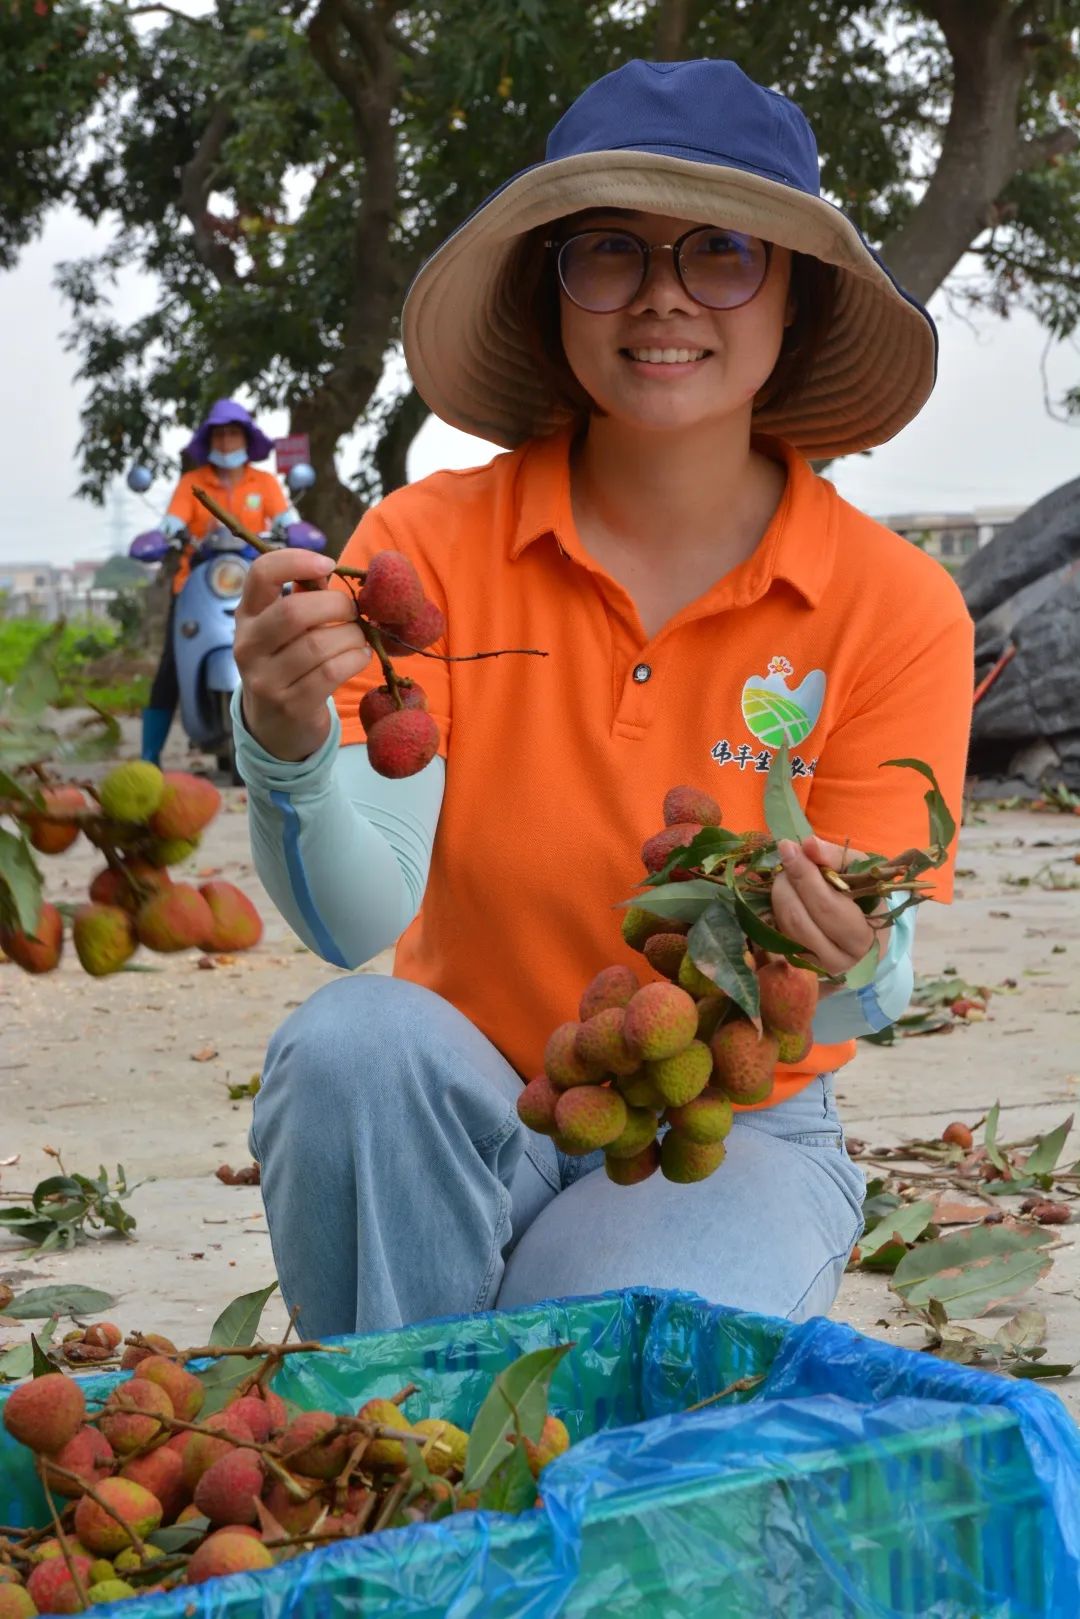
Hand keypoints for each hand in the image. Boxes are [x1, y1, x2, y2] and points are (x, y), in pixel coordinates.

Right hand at [233, 549, 370, 760]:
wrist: (276, 726)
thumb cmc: (288, 663)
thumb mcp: (285, 629)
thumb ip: (303, 596)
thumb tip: (326, 568)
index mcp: (246, 616)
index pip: (260, 574)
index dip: (297, 560)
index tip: (328, 564)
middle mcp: (248, 646)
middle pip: (295, 612)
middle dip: (337, 605)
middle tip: (354, 610)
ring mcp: (265, 679)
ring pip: (318, 645)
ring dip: (352, 635)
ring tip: (359, 637)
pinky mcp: (290, 705)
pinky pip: (331, 672)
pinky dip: (355, 658)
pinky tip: (360, 656)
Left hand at [770, 836, 878, 978]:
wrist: (864, 933)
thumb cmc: (865, 897)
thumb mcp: (859, 871)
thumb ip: (835, 857)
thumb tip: (808, 844)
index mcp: (863, 937)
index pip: (826, 905)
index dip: (804, 875)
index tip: (788, 847)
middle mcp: (839, 959)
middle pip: (799, 919)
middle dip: (787, 884)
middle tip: (787, 859)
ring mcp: (815, 966)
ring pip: (785, 928)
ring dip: (779, 895)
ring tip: (787, 874)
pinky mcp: (797, 965)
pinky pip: (778, 934)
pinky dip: (777, 909)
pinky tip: (786, 893)